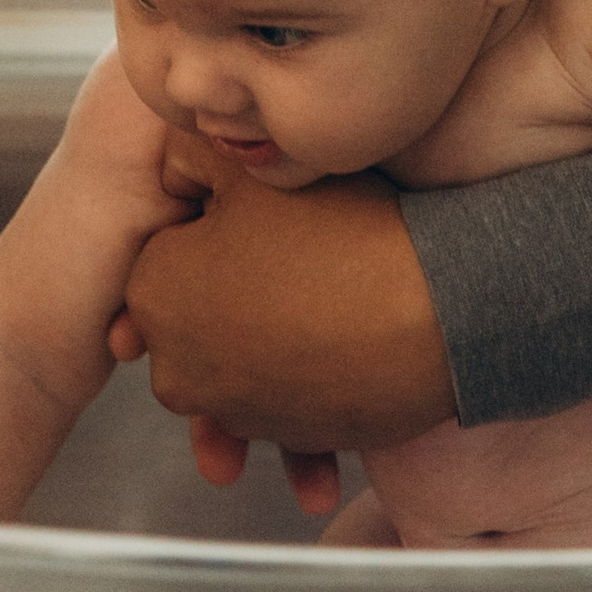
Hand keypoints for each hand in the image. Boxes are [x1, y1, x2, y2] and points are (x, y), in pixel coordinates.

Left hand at [115, 141, 457, 454]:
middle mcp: (175, 368)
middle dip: (230, 285)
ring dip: (273, 336)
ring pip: (242, 356)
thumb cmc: (340, 231)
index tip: (257, 214)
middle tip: (289, 247)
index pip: (167, 248)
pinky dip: (308, 381)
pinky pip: (285, 400)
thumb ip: (190, 153)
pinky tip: (345, 350)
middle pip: (197, 309)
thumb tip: (172, 167)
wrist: (438, 314)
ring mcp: (231, 411)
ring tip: (325, 295)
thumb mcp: (251, 169)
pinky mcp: (285, 437)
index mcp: (154, 296)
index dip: (213, 221)